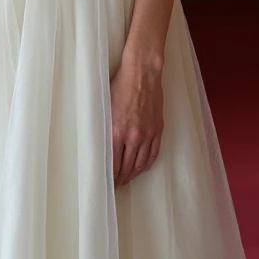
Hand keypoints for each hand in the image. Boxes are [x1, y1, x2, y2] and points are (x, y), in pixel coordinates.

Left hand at [110, 53, 163, 188]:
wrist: (142, 73)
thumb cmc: (120, 86)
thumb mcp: (105, 107)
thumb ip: (104, 128)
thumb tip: (100, 145)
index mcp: (116, 131)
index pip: (113, 163)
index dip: (110, 176)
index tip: (107, 182)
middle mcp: (133, 136)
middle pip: (127, 166)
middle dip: (121, 178)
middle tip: (116, 184)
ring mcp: (148, 134)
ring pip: (140, 163)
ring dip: (133, 174)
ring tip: (127, 179)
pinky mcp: (158, 129)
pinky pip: (153, 153)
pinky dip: (147, 164)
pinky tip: (142, 168)